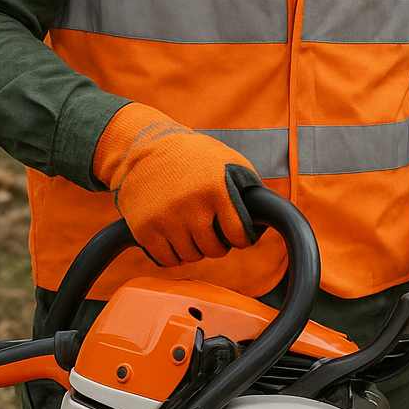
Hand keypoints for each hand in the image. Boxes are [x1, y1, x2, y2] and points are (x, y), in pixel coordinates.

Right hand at [93, 103, 261, 265]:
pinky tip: (175, 238)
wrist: (142, 148)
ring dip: (194, 248)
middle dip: (217, 243)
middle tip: (211, 229)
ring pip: (191, 257)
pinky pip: (168, 260)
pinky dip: (174, 254)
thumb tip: (265, 217)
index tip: (237, 235)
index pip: (239, 235)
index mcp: (216, 188)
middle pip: (214, 250)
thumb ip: (248, 186)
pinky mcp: (144, 229)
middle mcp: (191, 205)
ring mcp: (165, 219)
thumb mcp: (226, 160)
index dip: (241, 238)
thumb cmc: (192, 155)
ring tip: (192, 229)